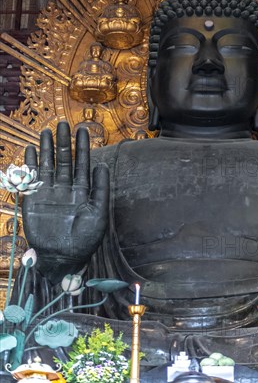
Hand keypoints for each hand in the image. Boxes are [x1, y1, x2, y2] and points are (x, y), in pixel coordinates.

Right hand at [23, 121, 108, 282]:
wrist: (64, 258)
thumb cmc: (86, 239)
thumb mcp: (99, 213)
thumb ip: (100, 189)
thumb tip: (102, 165)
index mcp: (82, 191)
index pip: (82, 163)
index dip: (82, 147)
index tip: (83, 129)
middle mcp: (65, 188)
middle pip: (64, 160)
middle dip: (64, 142)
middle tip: (64, 123)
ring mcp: (49, 193)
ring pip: (48, 166)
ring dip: (47, 148)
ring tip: (47, 131)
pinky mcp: (34, 201)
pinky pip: (32, 180)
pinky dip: (30, 165)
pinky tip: (31, 150)